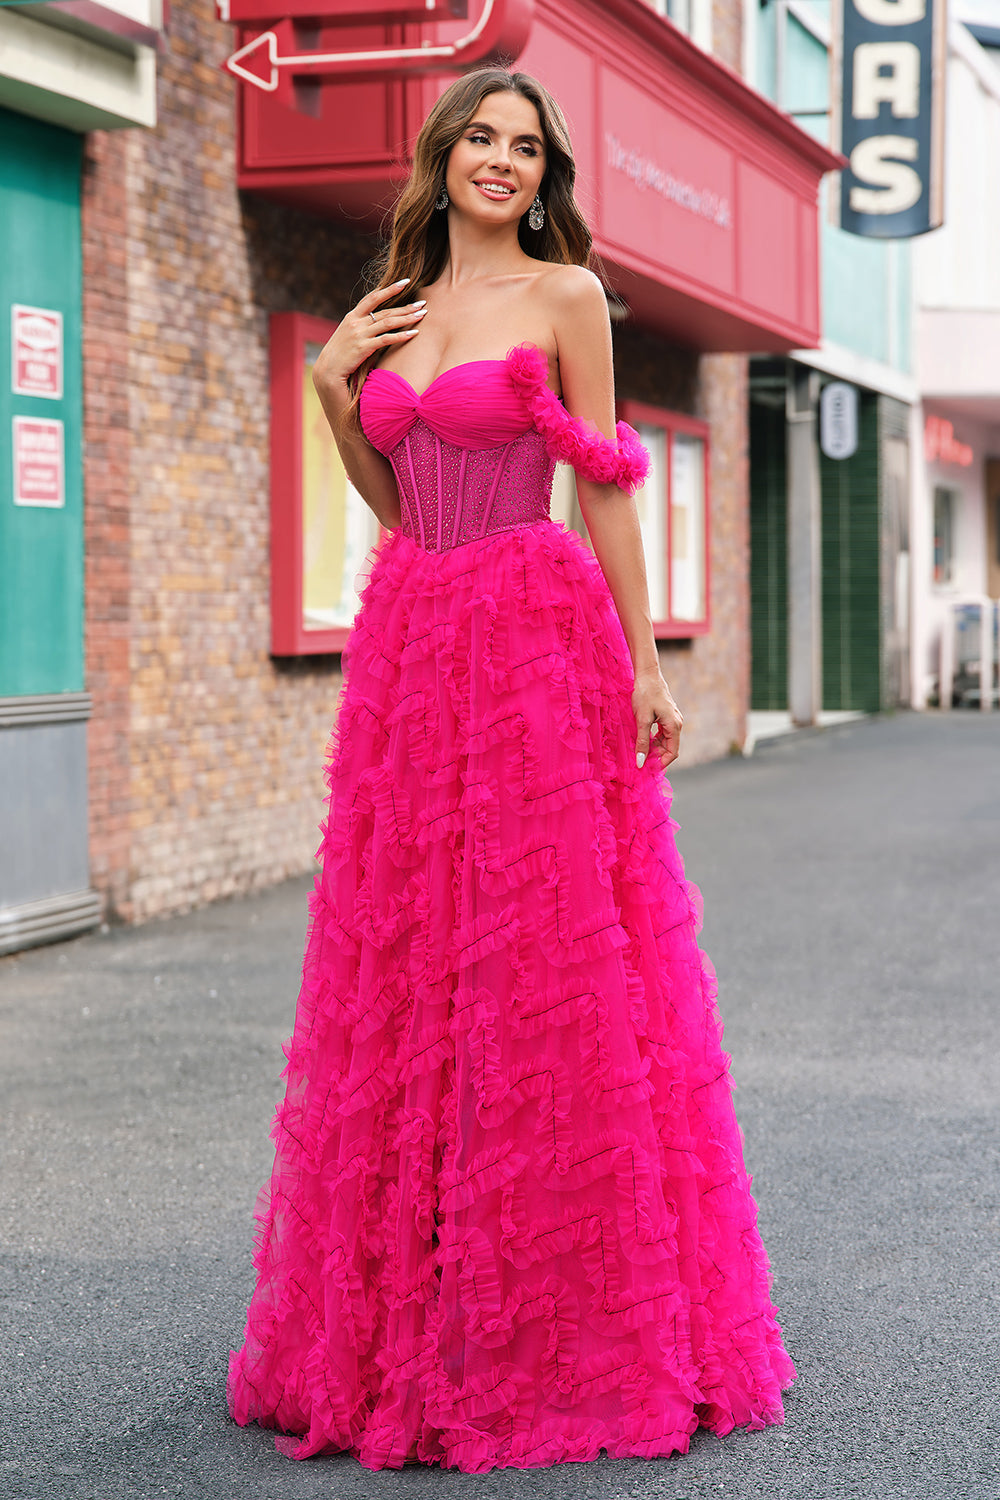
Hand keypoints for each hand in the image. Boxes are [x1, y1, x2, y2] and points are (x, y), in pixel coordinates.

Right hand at [311, 279, 426, 392]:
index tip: (405, 282)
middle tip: (422, 303)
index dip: (389, 288)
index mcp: (352, 316)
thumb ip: (360, 326)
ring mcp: (359, 334)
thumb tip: (374, 321)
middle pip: (385, 310)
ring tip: (422, 314)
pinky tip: (414, 333)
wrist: (328, 371)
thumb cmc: (340, 355)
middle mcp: (356, 322)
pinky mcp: (363, 348)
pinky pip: (386, 339)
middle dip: (405, 306)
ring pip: (388, 322)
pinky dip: (401, 336)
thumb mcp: (347, 335)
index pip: (373, 297)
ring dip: (407, 317)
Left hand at [632, 667, 682, 770]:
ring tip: (639, 753)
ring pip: (665, 741)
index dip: (661, 763)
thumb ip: (643, 742)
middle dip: (656, 757)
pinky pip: (662, 733)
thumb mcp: (642, 720)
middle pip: (669, 748)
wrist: (647, 674)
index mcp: (674, 726)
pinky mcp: (666, 716)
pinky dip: (654, 739)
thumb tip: (641, 762)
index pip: (672, 753)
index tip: (647, 770)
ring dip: (654, 748)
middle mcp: (677, 723)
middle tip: (640, 762)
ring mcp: (672, 719)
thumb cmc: (644, 694)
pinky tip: (642, 740)